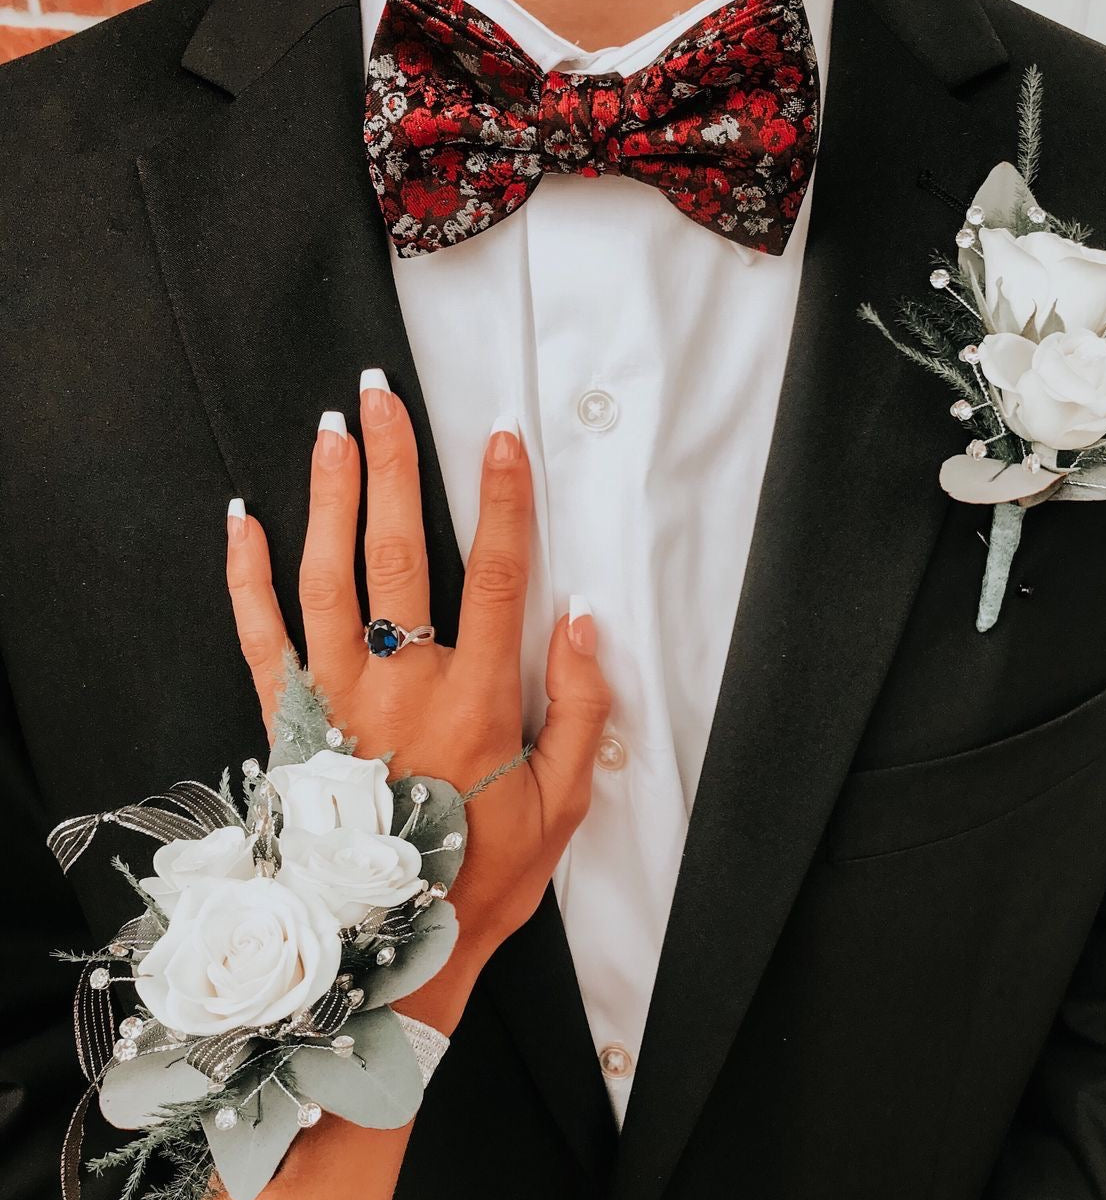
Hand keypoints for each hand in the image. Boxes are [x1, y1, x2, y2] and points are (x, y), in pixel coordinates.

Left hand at [225, 372, 609, 1028]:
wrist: (392, 946)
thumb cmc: (480, 875)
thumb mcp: (562, 805)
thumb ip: (581, 709)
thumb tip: (584, 621)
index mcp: (476, 699)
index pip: (496, 573)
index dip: (503, 499)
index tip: (502, 439)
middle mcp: (401, 683)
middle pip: (398, 551)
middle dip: (394, 464)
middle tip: (383, 396)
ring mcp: (335, 699)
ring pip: (327, 576)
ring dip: (329, 497)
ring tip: (333, 431)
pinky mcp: (287, 720)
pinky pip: (259, 636)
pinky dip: (246, 576)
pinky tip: (243, 521)